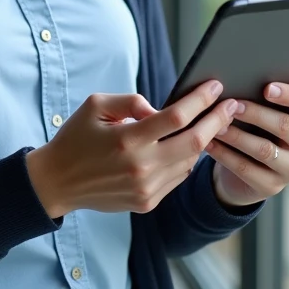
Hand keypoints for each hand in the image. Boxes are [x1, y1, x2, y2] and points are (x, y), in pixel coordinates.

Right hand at [26, 81, 238, 218]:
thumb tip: (163, 109)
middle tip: (231, 106)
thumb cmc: (75, 138)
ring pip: (189, 162)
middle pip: (194, 143)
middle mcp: (140, 167)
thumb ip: (132, 101)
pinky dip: (185, 160)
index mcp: (126, 139)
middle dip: (217, 121)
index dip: (199, 100)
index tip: (215, 86)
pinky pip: (177, 178)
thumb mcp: (96, 105)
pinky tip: (186, 146)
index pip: (175, 117)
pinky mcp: (146, 202)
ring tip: (211, 123)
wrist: (57, 182)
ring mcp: (146, 188)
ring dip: (203, 142)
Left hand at [206, 83, 288, 207]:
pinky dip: (225, 154)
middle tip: (232, 105)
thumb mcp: (268, 112)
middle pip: (286, 125)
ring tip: (217, 124)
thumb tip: (241, 78)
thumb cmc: (259, 128)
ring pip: (264, 149)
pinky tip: (210, 143)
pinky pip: (246, 168)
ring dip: (237, 135)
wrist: (249, 169)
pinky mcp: (272, 187)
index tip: (266, 88)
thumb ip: (264, 98)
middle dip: (256, 113)